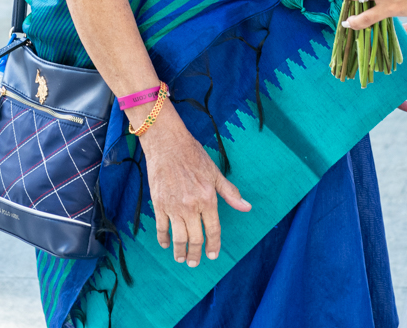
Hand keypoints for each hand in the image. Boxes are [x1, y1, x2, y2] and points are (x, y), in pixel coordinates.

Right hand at [141, 106, 251, 265]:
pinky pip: (161, 228)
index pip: (213, 230)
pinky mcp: (159, 204)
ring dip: (180, 252)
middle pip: (195, 239)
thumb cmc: (193, 156)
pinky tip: (166, 244)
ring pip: (178, 238)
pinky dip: (163, 239)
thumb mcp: (215, 173)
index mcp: (207, 199)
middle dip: (196, 254)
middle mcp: (191, 206)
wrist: (167, 144)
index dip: (214, 245)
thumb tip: (247, 207)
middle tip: (195, 263)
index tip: (212, 255)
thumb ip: (230, 193)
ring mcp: (173, 207)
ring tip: (182, 259)